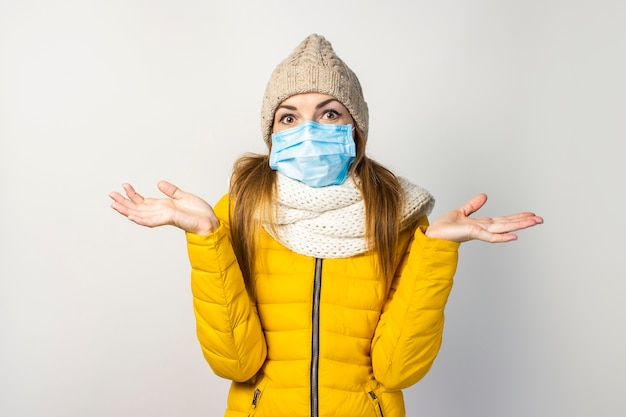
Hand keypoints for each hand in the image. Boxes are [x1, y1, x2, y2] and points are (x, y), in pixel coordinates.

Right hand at [109, 181, 218, 234]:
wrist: (210, 221)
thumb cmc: (199, 213)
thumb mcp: (183, 197)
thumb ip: (171, 191)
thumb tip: (159, 184)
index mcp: (163, 207)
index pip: (143, 201)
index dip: (132, 194)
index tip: (124, 185)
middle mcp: (160, 212)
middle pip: (137, 208)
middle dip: (124, 202)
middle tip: (111, 195)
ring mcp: (163, 217)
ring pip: (140, 214)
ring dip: (127, 210)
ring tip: (114, 205)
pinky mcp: (169, 219)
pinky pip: (151, 220)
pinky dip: (140, 219)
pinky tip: (131, 216)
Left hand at [425, 194, 542, 242]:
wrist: (432, 234)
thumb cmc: (444, 227)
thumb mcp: (461, 212)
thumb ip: (473, 205)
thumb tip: (485, 196)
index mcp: (482, 224)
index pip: (503, 219)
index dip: (517, 217)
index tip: (531, 215)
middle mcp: (483, 228)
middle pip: (507, 223)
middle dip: (524, 221)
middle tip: (541, 219)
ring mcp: (479, 232)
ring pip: (503, 228)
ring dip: (519, 225)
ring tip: (533, 223)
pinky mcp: (472, 233)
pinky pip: (490, 236)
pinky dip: (502, 236)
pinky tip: (514, 236)